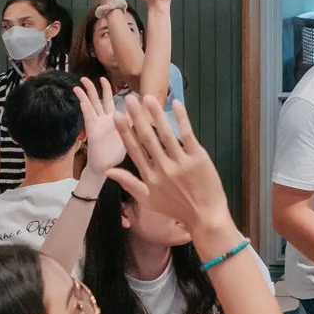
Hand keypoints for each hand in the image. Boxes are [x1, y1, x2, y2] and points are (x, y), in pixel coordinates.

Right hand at [76, 77, 126, 177]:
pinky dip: (85, 109)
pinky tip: (82, 101)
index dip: (108, 90)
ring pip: (92, 107)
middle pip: (100, 101)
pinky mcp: (93, 132)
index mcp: (115, 120)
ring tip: (78, 85)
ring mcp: (98, 125)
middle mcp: (105, 121)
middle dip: (95, 89)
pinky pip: (89, 119)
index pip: (112, 101)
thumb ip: (134, 125)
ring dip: (85, 95)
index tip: (106, 78)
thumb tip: (146, 114)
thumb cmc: (117, 155)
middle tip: (88, 77)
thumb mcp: (131, 137)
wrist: (106, 168)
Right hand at [108, 97, 231, 239]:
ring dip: (155, 114)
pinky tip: (176, 104)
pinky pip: (187, 135)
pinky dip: (181, 119)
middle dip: (136, 117)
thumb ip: (128, 183)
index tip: (116, 116)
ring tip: (147, 97)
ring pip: (165, 134)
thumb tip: (108, 171)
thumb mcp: (148, 200)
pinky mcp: (198, 158)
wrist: (205, 216)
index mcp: (149, 177)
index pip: (133, 150)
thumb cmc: (176, 209)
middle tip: (128, 98)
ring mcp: (181, 163)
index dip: (124, 132)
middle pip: (146, 138)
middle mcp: (162, 168)